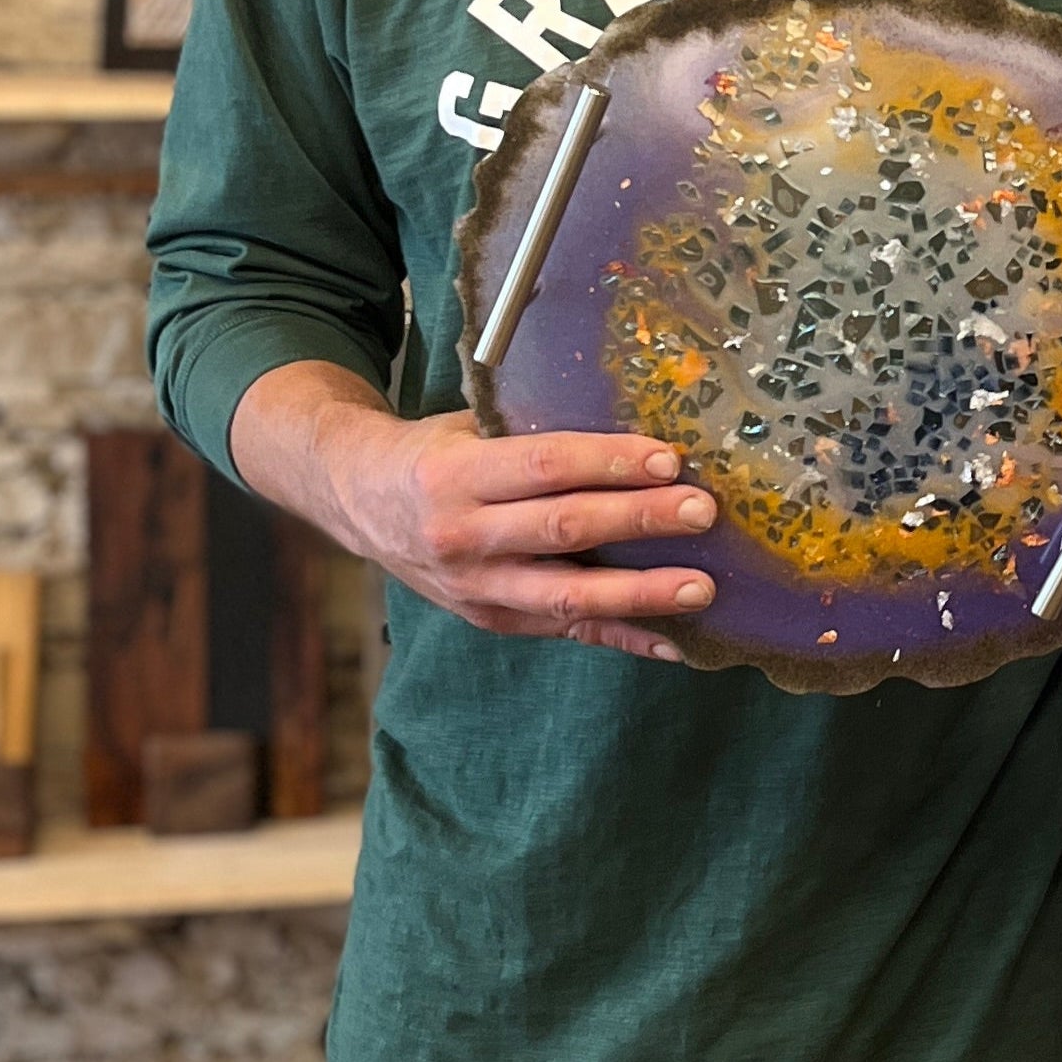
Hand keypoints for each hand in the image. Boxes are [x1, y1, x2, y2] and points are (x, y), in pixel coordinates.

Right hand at [314, 402, 718, 664]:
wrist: (358, 500)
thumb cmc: (434, 452)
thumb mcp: (470, 424)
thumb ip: (534, 429)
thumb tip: (635, 420)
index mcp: (455, 475)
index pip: (545, 465)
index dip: (610, 463)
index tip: (669, 460)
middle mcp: (461, 537)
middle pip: (563, 530)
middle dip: (639, 522)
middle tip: (702, 512)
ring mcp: (474, 588)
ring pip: (565, 596)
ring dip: (639, 595)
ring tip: (701, 588)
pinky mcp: (489, 621)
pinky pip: (564, 632)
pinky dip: (621, 639)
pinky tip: (674, 641)